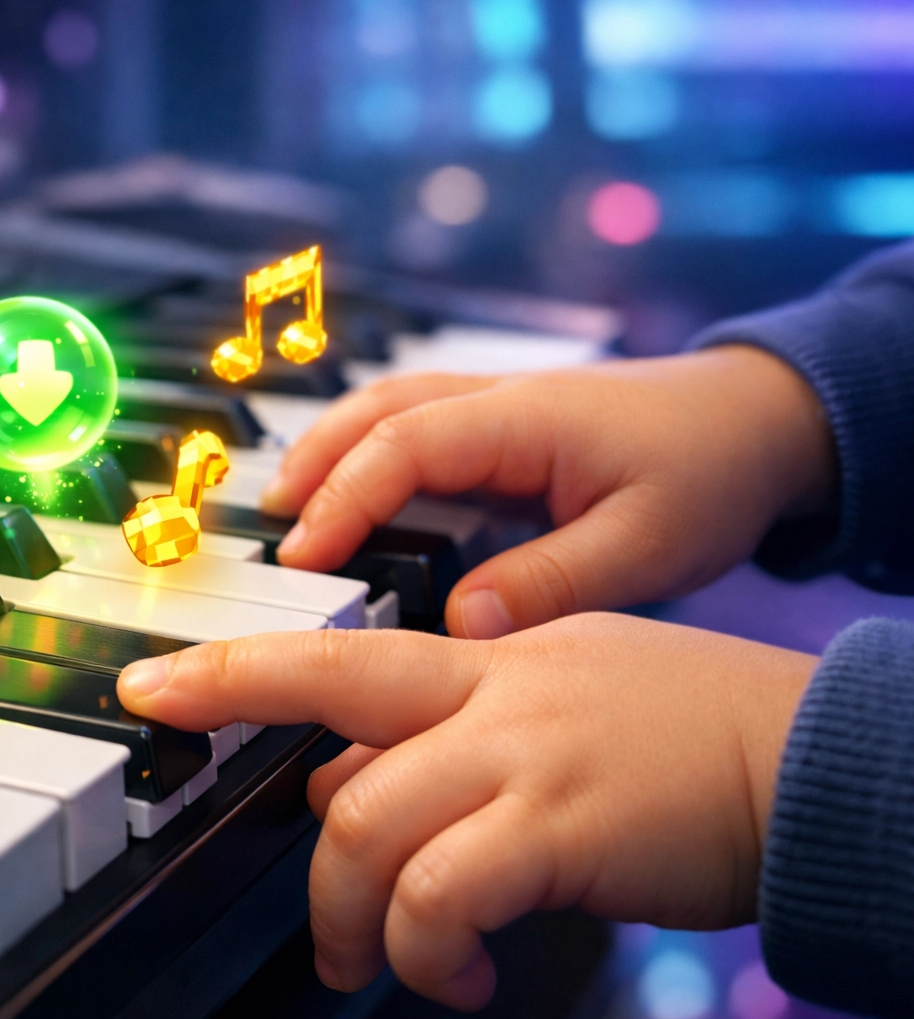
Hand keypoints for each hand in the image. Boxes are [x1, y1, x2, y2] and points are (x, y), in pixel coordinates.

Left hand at [117, 614, 815, 1009]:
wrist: (808, 752)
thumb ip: (448, 740)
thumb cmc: (687, 735)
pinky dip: (429, 948)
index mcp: (485, 659)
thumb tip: (345, 789)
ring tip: (380, 967)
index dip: (232, 668)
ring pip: (367, 819)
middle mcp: (489, 688)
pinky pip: (444, 891)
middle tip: (308, 916)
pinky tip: (462, 975)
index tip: (156, 687)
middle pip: (326, 703)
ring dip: (353, 915)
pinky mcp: (560, 823)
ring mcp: (520, 750)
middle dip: (256, 779)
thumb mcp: (555, 708)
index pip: (335, 650)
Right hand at [259, 348, 835, 638]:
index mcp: (527, 418)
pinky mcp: (501, 428)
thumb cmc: (709, 472)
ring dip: (328, 453)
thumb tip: (459, 625)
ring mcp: (497, 407)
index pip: (405, 445)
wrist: (759, 418)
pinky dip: (364, 458)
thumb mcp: (648, 544)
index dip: (346, 499)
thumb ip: (551, 582)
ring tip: (285, 512)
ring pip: (386, 412)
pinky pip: (413, 429)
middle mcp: (499, 401)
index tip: (304, 558)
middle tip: (267, 530)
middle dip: (311, 464)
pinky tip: (349, 500)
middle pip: (374, 411)